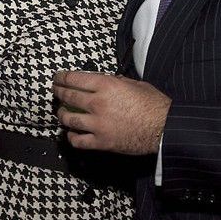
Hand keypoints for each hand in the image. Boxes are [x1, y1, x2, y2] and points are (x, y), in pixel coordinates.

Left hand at [53, 71, 170, 154]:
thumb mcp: (134, 84)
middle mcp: (98, 103)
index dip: (62, 78)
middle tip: (56, 91)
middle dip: (58, 93)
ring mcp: (98, 124)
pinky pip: (78, 141)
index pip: (74, 79)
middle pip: (68, 97)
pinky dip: (71, 137)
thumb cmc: (154, 104)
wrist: (164, 128)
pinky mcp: (101, 142)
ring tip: (61, 113)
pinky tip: (71, 134)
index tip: (58, 78)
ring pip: (69, 119)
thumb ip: (116, 81)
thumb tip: (104, 81)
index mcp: (106, 86)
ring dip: (62, 115)